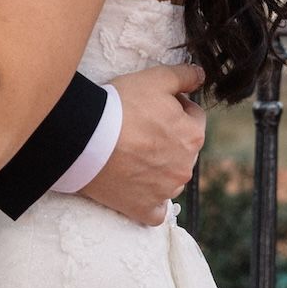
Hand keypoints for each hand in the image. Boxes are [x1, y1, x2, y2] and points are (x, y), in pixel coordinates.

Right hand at [77, 64, 205, 226]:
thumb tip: (201, 76)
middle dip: (168, 138)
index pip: (193, 117)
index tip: (151, 106)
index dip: (174, 107)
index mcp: (193, 136)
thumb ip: (184, 76)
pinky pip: (155, 211)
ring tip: (131, 154)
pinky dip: (150, 202)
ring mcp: (165, 191)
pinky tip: (137, 189)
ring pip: (170, 178)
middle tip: (138, 128)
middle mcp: (185, 167)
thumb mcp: (154, 79)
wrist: (84, 139)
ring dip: (159, 168)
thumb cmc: (120, 106)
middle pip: (183, 148)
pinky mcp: (144, 208)